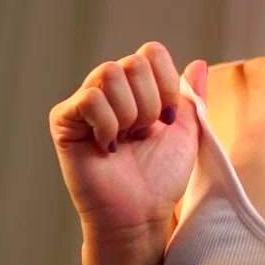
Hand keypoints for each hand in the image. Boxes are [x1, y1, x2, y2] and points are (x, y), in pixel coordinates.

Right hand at [48, 42, 206, 243]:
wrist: (140, 211)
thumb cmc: (162, 175)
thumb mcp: (188, 130)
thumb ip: (192, 96)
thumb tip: (200, 63)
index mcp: (138, 87)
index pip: (151, 52)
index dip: (167, 84)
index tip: (169, 120)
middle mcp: (110, 89)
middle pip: (133, 63)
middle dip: (149, 103)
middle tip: (143, 134)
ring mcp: (85, 103)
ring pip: (109, 74)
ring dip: (129, 114)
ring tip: (126, 140)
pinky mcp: (64, 120)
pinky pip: (89, 98)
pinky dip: (107, 123)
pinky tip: (108, 146)